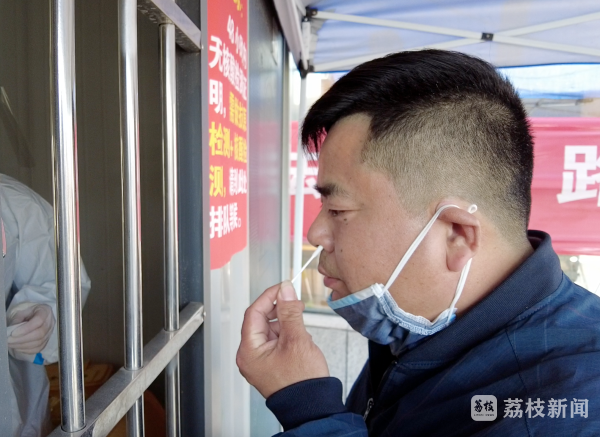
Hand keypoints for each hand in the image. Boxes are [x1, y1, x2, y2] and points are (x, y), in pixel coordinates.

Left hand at [7, 303, 54, 353]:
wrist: (36, 316)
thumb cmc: (29, 313)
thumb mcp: (22, 312)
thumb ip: (17, 320)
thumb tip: (12, 331)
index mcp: (45, 311)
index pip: (39, 320)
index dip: (26, 328)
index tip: (13, 333)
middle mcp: (50, 322)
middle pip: (40, 333)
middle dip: (23, 339)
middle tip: (9, 340)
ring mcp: (50, 333)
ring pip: (39, 343)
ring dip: (23, 345)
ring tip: (11, 344)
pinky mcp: (47, 341)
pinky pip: (38, 349)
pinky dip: (27, 350)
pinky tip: (18, 347)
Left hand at [237, 281, 328, 397]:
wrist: (312, 406)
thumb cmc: (302, 381)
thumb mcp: (296, 339)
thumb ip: (289, 311)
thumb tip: (285, 291)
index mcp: (249, 350)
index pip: (254, 312)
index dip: (269, 297)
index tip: (283, 288)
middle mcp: (250, 356)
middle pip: (260, 321)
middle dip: (279, 311)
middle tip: (295, 304)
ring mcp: (259, 362)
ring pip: (269, 330)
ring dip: (285, 324)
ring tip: (301, 329)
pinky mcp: (270, 364)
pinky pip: (274, 342)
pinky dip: (286, 335)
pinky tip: (299, 339)